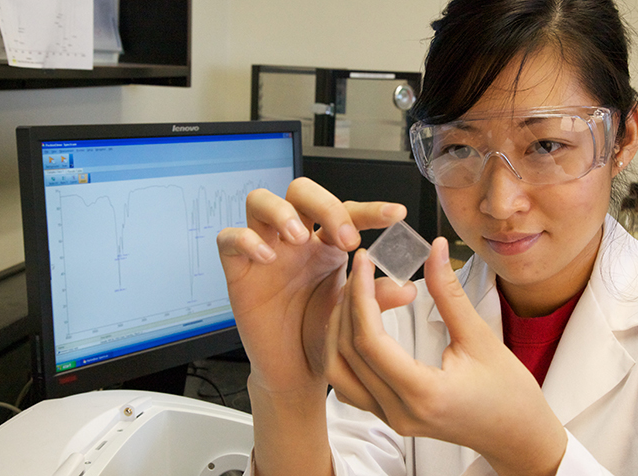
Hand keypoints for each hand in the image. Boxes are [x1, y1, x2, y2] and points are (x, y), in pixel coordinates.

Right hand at [215, 177, 405, 393]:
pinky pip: (229, 239)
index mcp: (327, 244)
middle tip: (345, 236)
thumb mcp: (354, 316)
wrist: (295, 371)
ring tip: (299, 237)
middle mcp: (295, 240)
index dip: (371, 210)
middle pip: (300, 191)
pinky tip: (266, 258)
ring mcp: (264, 250)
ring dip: (281, 212)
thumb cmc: (322, 336)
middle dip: (324, 204)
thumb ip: (377, 297)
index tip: (397, 216)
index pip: (347, 212)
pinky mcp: (239, 270)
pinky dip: (245, 240)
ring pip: (259, 201)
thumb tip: (408, 288)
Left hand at [325, 238, 566, 475]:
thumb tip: (434, 250)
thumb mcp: (481, 337)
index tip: (365, 263)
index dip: (361, 295)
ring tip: (357, 294)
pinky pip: (348, 384)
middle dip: (349, 303)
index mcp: (423, 393)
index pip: (369, 340)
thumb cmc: (509, 394)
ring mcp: (390, 418)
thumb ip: (449, 293)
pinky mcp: (388, 416)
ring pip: (339, 371)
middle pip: (348, 351)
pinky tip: (357, 325)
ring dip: (339, 328)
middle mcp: (399, 411)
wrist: (517, 436)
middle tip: (363, 270)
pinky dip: (343, 351)